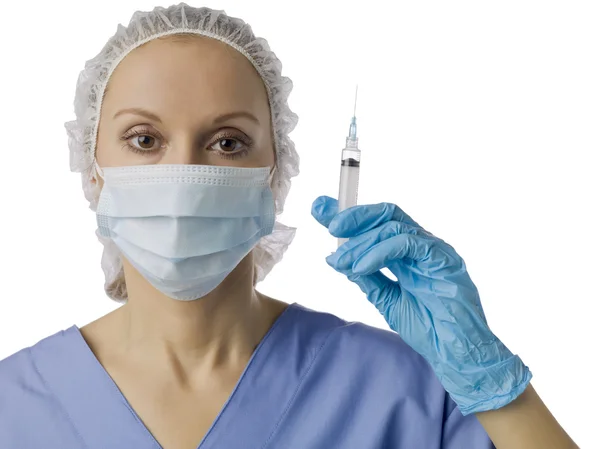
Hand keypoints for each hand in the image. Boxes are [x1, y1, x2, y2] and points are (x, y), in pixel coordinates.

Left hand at [311, 196, 531, 414]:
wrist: (455, 354)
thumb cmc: (429, 328)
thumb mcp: (386, 300)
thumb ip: (366, 278)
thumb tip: (338, 259)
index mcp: (407, 254)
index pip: (376, 224)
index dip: (349, 215)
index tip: (320, 209)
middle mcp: (420, 247)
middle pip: (385, 215)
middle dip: (353, 216)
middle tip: (329, 225)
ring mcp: (433, 250)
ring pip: (392, 226)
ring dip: (361, 241)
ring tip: (341, 260)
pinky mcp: (444, 259)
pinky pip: (408, 243)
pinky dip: (380, 251)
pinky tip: (361, 266)